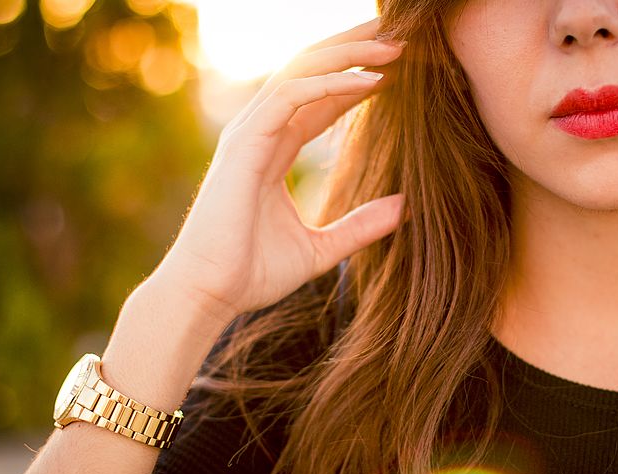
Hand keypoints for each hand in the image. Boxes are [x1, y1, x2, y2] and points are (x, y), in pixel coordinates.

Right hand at [155, 17, 405, 319]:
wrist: (210, 294)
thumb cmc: (252, 274)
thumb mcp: (321, 249)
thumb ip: (361, 226)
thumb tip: (406, 208)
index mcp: (274, 150)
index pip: (318, 98)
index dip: (356, 78)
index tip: (398, 69)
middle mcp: (260, 132)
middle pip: (310, 72)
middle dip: (354, 48)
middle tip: (399, 34)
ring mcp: (249, 134)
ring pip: (301, 72)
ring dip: (349, 55)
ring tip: (394, 46)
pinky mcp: (243, 144)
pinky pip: (290, 97)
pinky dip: (330, 84)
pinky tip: (368, 82)